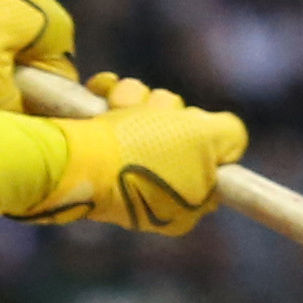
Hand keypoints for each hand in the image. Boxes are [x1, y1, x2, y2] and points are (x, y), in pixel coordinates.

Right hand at [27, 72, 246, 234]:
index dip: (203, 137)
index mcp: (183, 207)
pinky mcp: (96, 147)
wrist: (72, 157)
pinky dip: (110, 95)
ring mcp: (124, 169)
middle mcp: (154, 191)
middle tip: (152, 117)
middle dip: (166, 112)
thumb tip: (230, 135)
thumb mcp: (206, 140)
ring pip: (148, 114)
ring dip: (136, 99)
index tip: (192, 130)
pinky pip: (115, 110)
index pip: (211, 162)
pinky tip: (101, 95)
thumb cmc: (143, 152)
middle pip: (179, 130)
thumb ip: (230, 136)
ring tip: (119, 108)